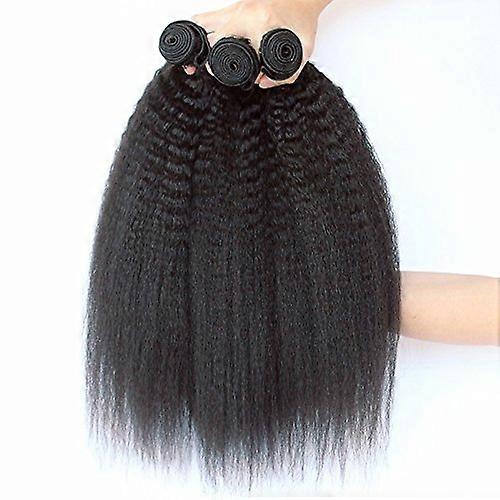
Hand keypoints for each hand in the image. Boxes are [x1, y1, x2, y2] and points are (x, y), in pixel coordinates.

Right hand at [185, 0, 330, 87]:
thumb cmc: (303, 21)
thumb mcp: (301, 52)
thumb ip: (284, 75)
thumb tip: (261, 83)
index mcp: (257, 23)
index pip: (225, 46)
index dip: (216, 66)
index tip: (214, 73)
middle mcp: (243, 13)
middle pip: (209, 35)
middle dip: (200, 55)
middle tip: (194, 68)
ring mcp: (237, 7)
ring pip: (204, 20)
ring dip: (196, 38)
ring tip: (192, 54)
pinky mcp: (236, 5)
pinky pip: (211, 15)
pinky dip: (203, 26)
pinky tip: (200, 38)